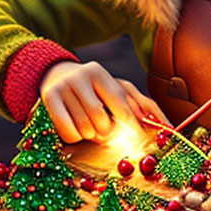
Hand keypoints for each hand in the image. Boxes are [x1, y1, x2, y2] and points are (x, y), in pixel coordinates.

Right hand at [40, 60, 168, 142]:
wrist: (54, 74)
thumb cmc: (91, 87)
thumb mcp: (111, 88)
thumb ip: (135, 104)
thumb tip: (162, 124)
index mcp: (100, 73)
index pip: (120, 103)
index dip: (130, 122)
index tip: (137, 135)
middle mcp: (81, 77)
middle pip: (101, 119)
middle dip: (106, 131)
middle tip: (106, 131)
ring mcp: (63, 87)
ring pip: (84, 128)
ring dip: (90, 135)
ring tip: (91, 128)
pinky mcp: (49, 99)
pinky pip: (67, 131)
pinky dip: (75, 137)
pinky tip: (76, 130)